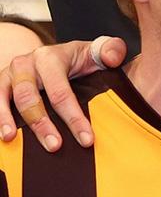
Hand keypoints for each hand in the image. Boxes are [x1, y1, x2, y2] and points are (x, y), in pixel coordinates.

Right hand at [0, 37, 125, 149]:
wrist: (49, 54)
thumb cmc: (76, 59)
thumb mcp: (94, 51)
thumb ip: (111, 49)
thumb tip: (113, 57)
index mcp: (50, 57)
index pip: (62, 92)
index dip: (74, 117)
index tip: (86, 140)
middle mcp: (26, 64)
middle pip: (30, 97)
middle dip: (42, 124)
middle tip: (55, 146)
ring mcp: (8, 74)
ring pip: (7, 98)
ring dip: (7, 120)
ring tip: (11, 139)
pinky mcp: (0, 84)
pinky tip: (2, 134)